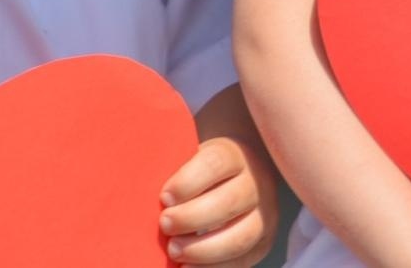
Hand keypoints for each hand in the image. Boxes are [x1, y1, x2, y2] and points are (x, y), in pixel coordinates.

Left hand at [160, 136, 277, 266]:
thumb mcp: (191, 160)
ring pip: (241, 235)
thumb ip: (174, 171)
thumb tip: (145, 197)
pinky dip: (213, 267)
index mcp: (234, 155)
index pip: (215, 163)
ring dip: (203, 249)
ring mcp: (264, 213)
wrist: (237, 176)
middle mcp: (256, 182)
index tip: (164, 197)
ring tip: (174, 250)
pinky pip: (242, 260)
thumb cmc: (200, 173)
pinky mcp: (263, 241)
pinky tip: (188, 267)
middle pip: (228, 201)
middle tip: (165, 225)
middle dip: (192, 218)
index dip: (188, 182)